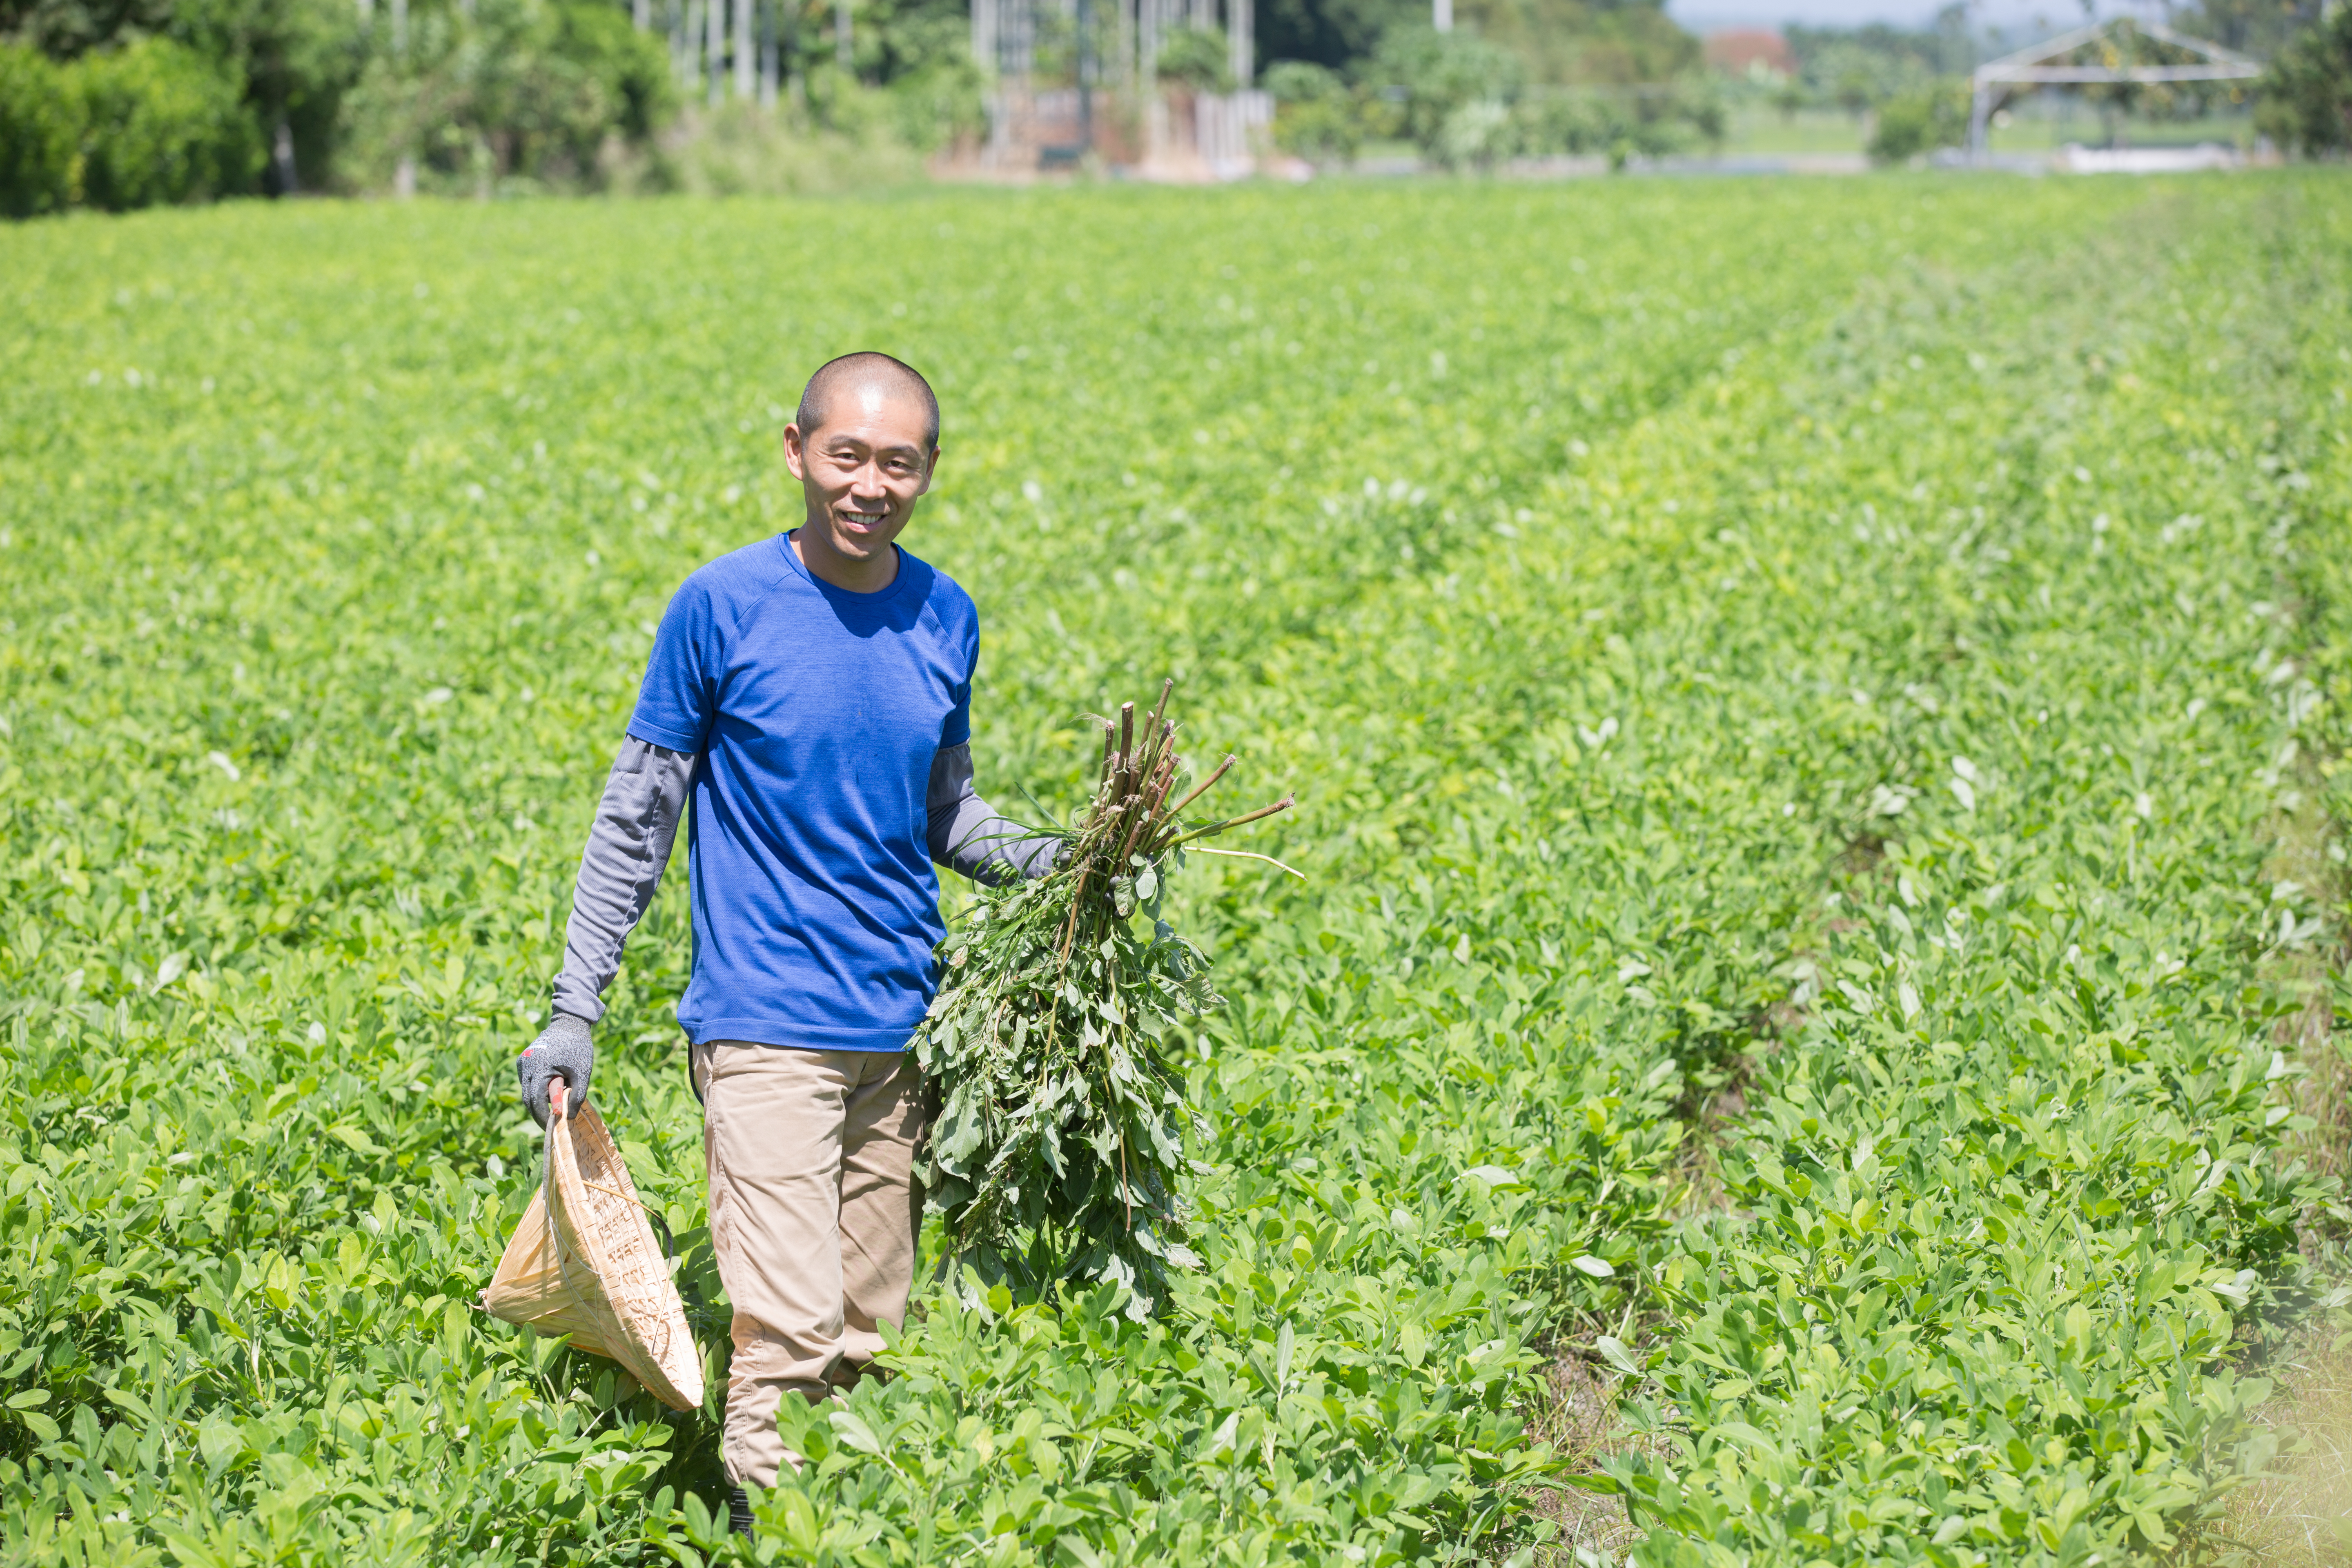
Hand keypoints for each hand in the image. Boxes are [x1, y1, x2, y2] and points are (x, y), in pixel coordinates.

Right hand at [519, 1013, 594, 1127]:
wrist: (570, 1023)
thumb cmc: (579, 1048)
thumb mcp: (583, 1073)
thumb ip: (577, 1096)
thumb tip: (568, 1118)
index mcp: (538, 1068)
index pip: (535, 1101)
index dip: (541, 1116)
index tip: (550, 1127)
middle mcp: (525, 1065)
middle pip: (527, 1098)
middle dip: (539, 1112)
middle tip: (550, 1121)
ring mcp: (522, 1062)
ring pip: (526, 1090)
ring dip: (539, 1098)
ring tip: (557, 1094)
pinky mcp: (522, 1060)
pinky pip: (527, 1081)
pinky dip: (537, 1088)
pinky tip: (552, 1084)